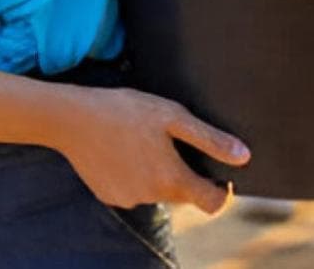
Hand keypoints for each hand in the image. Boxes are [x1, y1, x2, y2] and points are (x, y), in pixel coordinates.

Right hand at [46, 86, 248, 213]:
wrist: (70, 118)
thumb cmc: (123, 111)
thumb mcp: (171, 116)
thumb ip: (209, 139)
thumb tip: (243, 157)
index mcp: (172, 179)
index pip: (213, 202)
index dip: (220, 188)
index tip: (217, 171)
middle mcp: (152, 197)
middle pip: (183, 194)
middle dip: (182, 172)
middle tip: (167, 140)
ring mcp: (129, 199)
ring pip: (156, 191)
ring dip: (156, 173)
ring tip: (138, 141)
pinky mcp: (109, 196)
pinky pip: (132, 190)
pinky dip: (133, 175)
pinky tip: (120, 150)